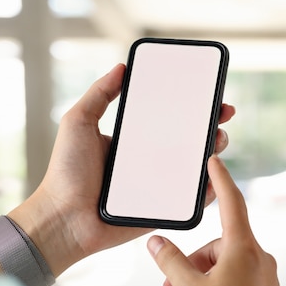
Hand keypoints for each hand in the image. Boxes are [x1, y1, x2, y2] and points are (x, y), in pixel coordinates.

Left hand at [8, 64, 234, 276]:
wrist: (64, 219)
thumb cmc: (66, 173)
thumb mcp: (78, 122)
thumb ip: (99, 94)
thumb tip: (120, 67)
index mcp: (137, 140)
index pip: (172, 119)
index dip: (193, 108)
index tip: (210, 96)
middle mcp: (152, 161)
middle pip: (191, 141)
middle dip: (212, 126)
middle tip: (222, 115)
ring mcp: (161, 185)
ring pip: (198, 168)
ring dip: (215, 153)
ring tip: (218, 141)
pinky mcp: (165, 208)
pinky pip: (193, 199)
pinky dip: (209, 189)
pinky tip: (215, 177)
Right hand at [148, 156, 285, 285]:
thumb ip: (170, 262)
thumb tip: (156, 242)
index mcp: (243, 248)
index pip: (232, 201)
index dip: (221, 178)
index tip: (215, 160)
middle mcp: (259, 257)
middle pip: (219, 244)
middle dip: (192, 262)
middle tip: (171, 285)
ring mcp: (265, 276)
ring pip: (224, 267)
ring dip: (200, 282)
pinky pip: (235, 283)